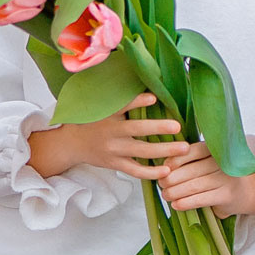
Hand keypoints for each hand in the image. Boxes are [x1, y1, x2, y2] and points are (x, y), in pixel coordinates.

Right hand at [28, 97, 186, 180]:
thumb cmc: (91, 121)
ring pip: (141, 151)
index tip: (154, 98)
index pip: (123, 106)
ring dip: (164, 150)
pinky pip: (135, 171)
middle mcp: (110, 132)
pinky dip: (151, 173)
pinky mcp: (115, 164)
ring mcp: (113, 150)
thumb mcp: (100, 106)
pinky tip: (167, 171)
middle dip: (158, 128)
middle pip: (137, 130)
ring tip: (183, 148)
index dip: (138, 102)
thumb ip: (119, 98)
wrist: (71, 144)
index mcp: (108, 114)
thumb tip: (147, 81)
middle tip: (178, 126)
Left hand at [159, 140, 254, 216]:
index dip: (177, 158)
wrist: (250, 192)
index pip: (194, 150)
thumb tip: (164, 166)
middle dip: (172, 178)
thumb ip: (195, 160)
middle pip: (191, 170)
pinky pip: (202, 199)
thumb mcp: (213, 162)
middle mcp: (223, 162)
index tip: (165, 166)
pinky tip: (176, 205)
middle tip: (161, 183)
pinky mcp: (227, 195)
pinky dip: (186, 202)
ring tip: (166, 195)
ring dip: (175, 192)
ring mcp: (226, 179)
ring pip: (194, 186)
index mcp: (218, 150)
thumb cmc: (224, 176)